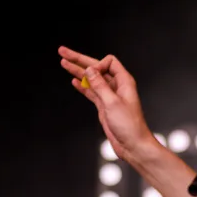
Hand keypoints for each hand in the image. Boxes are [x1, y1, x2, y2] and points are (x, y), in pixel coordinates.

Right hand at [59, 46, 158, 164]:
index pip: (109, 62)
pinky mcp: (104, 106)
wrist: (133, 145)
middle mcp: (117, 86)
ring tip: (64, 63)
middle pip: (96, 68)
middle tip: (63, 51)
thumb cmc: (129, 125)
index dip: (97, 65)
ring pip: (91, 79)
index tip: (90, 75)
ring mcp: (109, 96)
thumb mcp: (112, 103)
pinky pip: (91, 91)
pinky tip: (74, 81)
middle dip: (79, 60)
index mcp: (124, 82)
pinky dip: (82, 86)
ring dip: (78, 72)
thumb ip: (99, 85)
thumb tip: (89, 69)